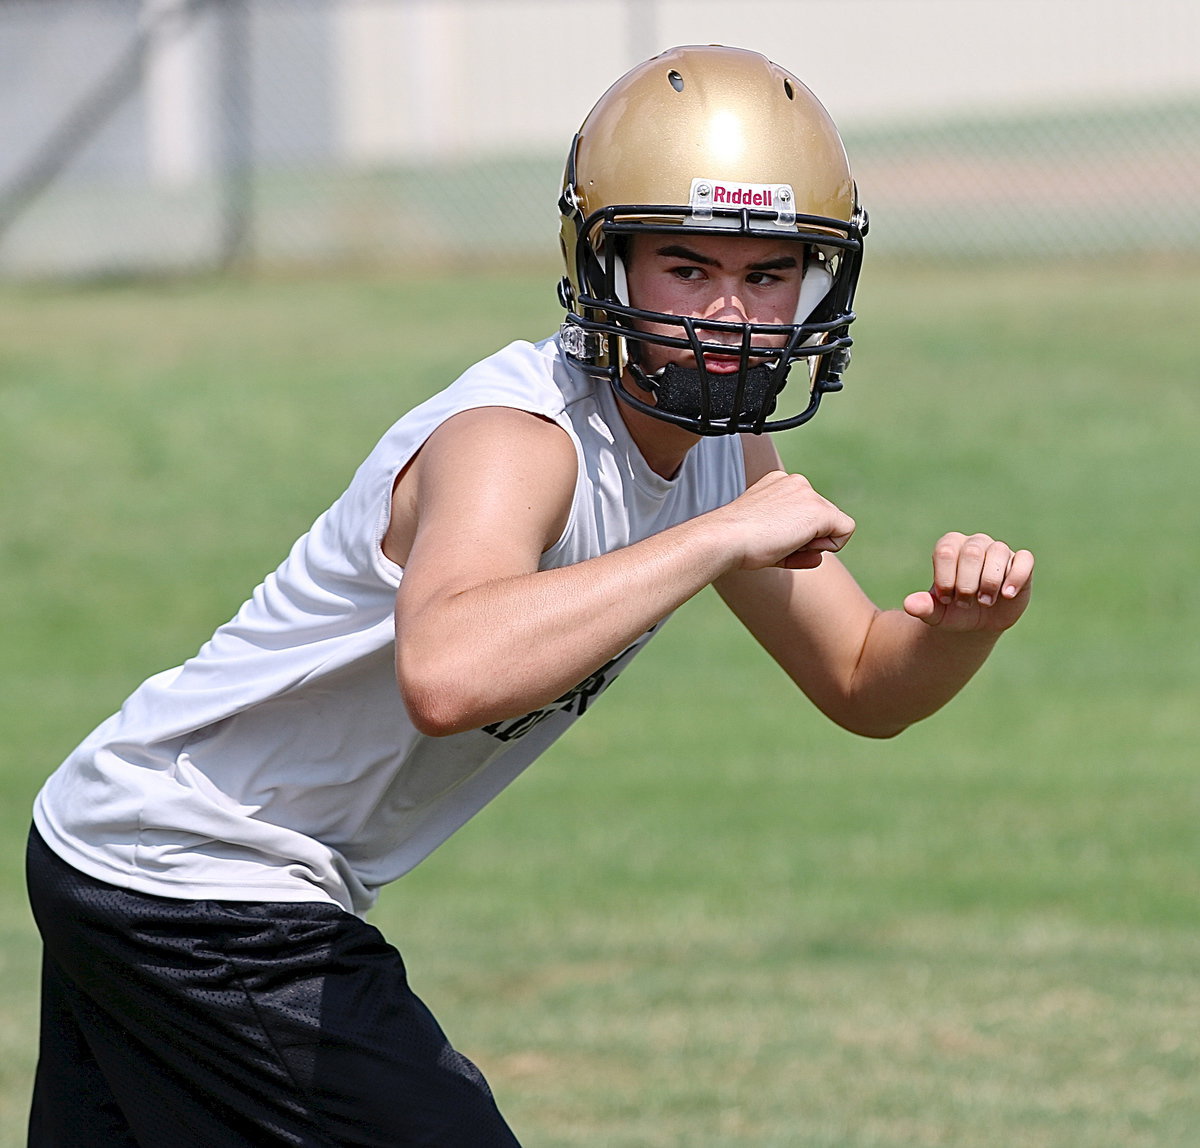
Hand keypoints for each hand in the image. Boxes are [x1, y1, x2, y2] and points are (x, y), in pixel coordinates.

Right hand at [721, 470, 855, 571]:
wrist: (725, 539)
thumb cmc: (737, 542)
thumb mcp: (766, 535)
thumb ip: (793, 542)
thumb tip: (818, 554)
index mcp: (778, 484)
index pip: (804, 512)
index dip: (796, 536)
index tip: (773, 542)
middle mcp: (796, 483)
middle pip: (822, 519)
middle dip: (807, 540)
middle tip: (777, 546)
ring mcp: (808, 495)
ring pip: (833, 525)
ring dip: (814, 544)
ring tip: (783, 544)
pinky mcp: (819, 510)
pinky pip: (845, 531)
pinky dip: (830, 546)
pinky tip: (800, 545)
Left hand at [903, 532, 1033, 631]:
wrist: (977, 623)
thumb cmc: (953, 611)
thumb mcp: (936, 613)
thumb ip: (923, 607)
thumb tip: (909, 605)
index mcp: (950, 547)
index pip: (946, 552)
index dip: (945, 578)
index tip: (946, 599)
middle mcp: (974, 543)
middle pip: (971, 553)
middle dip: (967, 584)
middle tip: (965, 602)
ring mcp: (998, 551)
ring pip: (997, 552)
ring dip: (989, 583)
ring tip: (984, 601)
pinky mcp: (1020, 563)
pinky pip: (1024, 559)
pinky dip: (1016, 576)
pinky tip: (1007, 595)